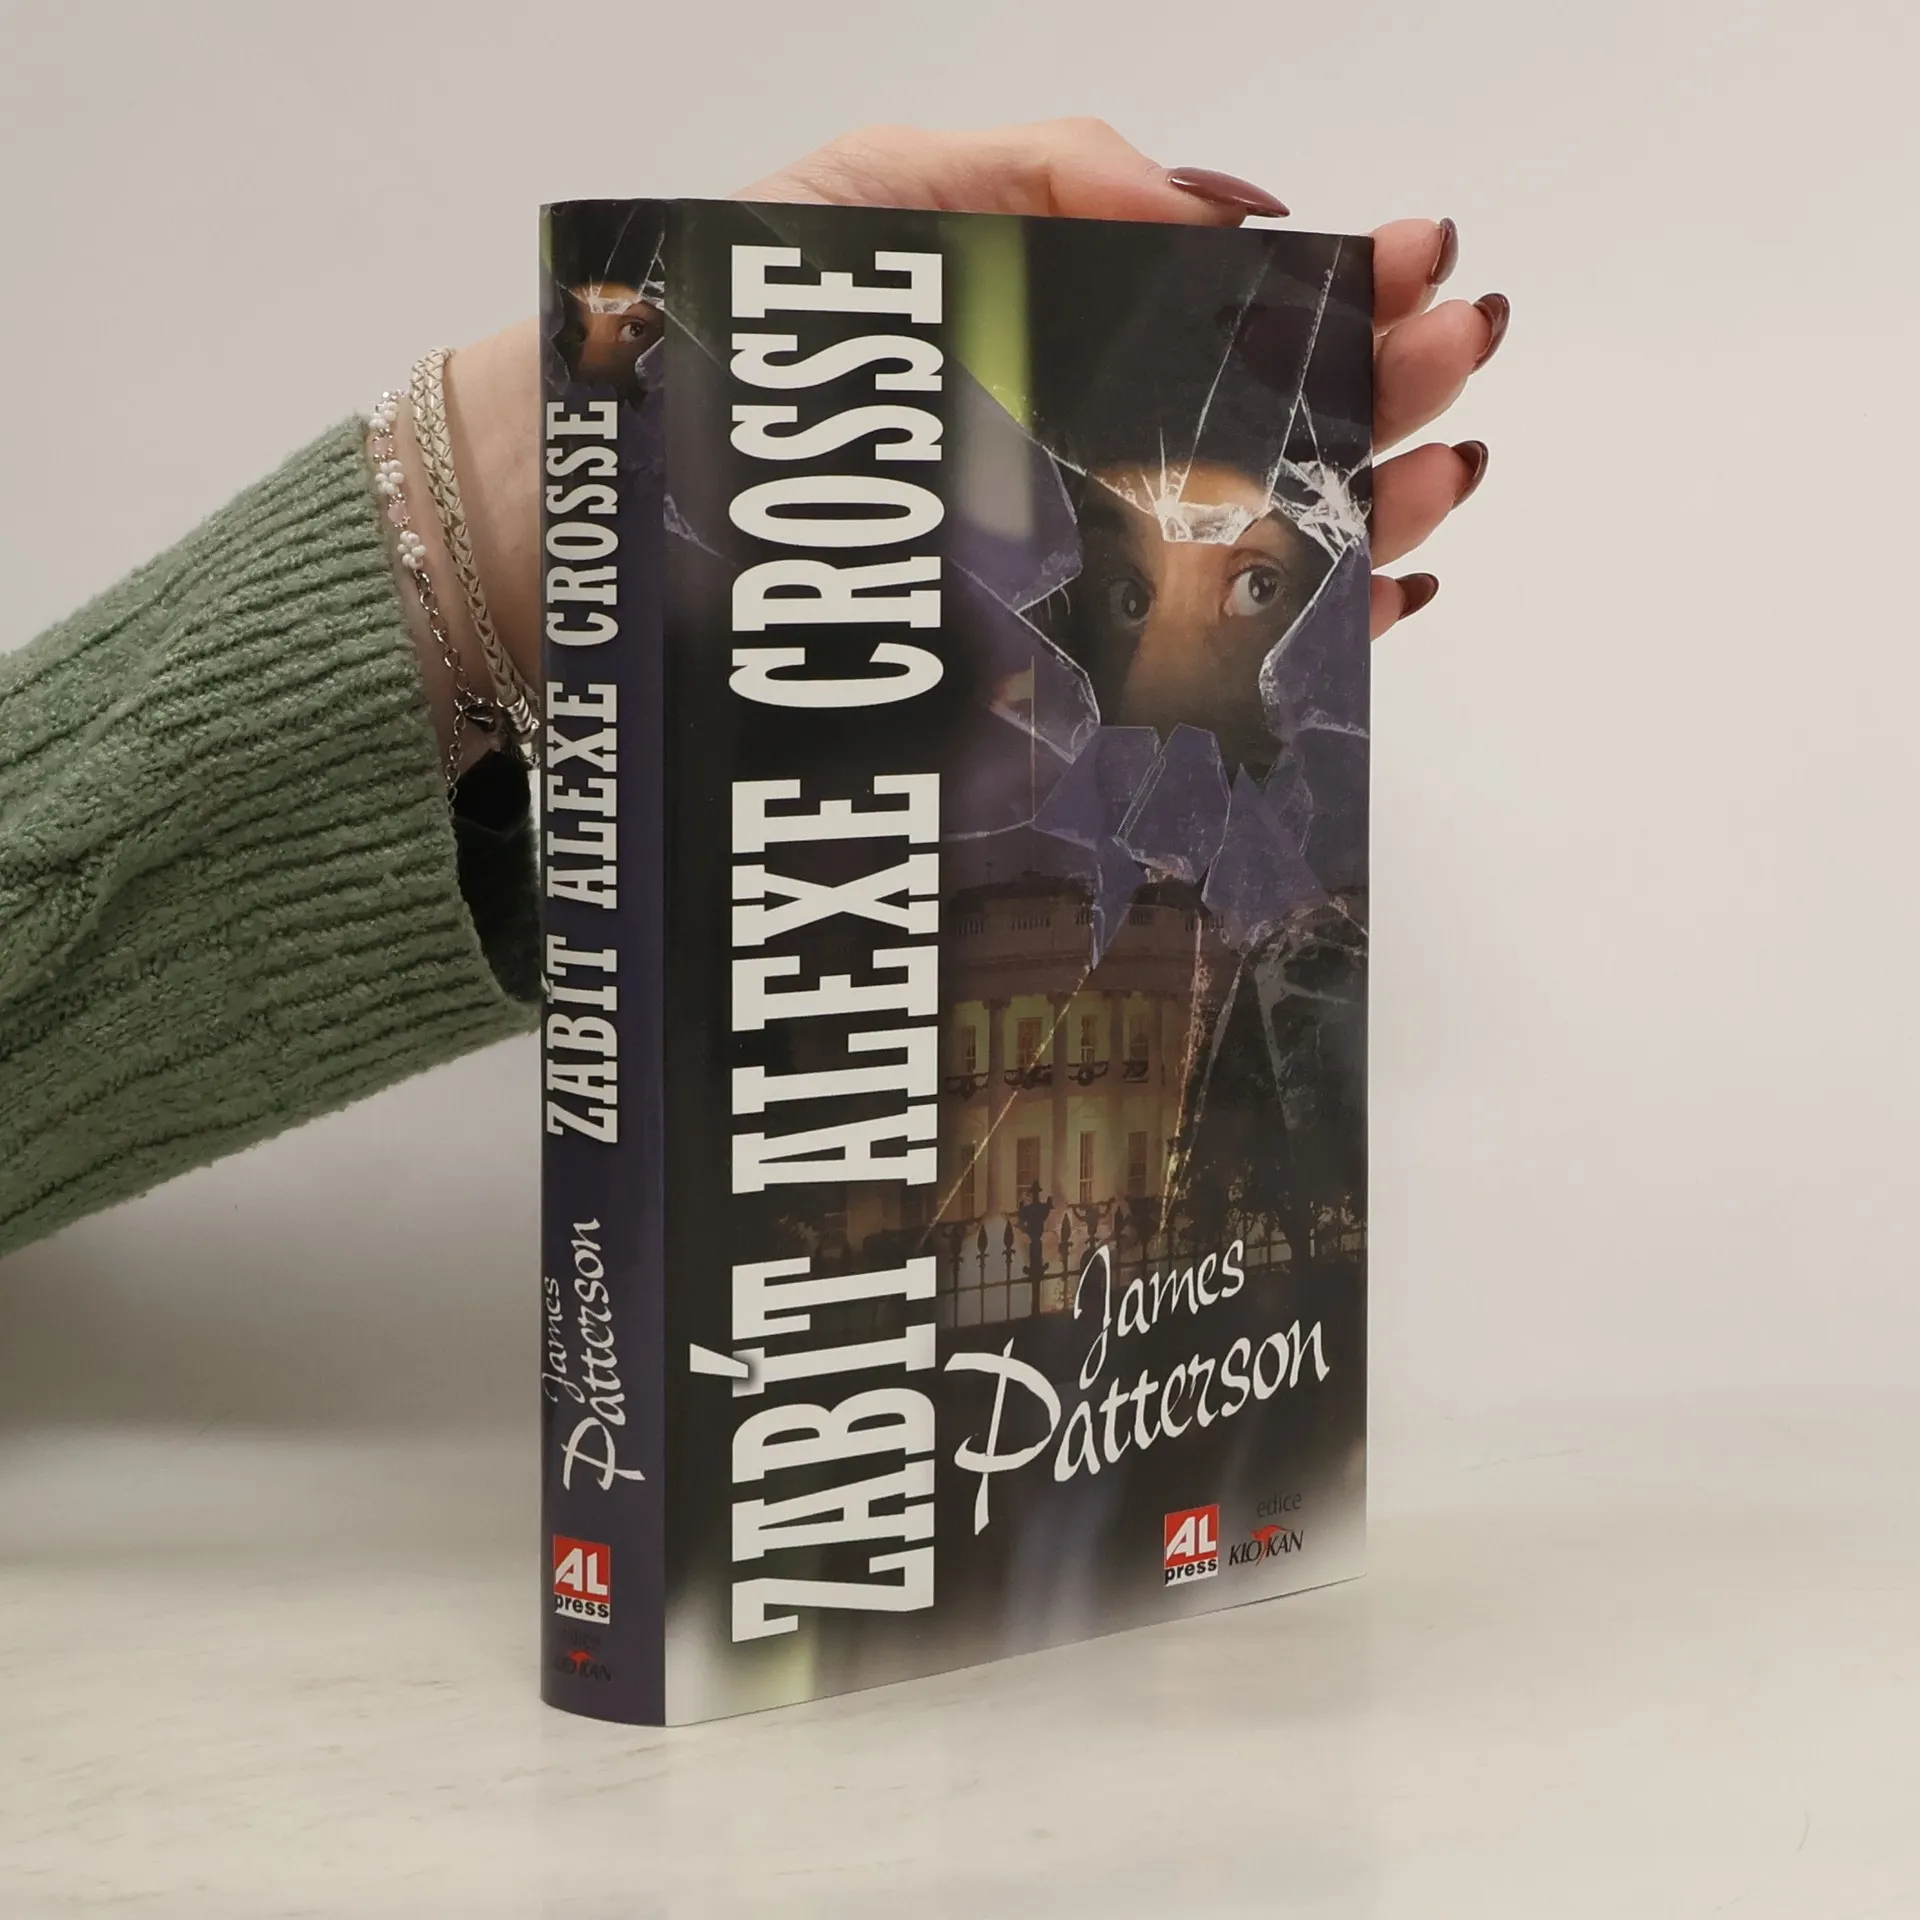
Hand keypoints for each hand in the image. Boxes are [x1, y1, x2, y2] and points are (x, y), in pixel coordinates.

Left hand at [740, 118, 1505, 637]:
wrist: (620, 487)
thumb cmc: (735, 333)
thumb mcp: (876, 189)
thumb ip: (1041, 170)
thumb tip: (1218, 208)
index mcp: (1072, 323)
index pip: (1238, 306)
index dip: (1341, 282)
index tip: (1416, 260)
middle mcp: (1095, 442)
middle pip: (1275, 420)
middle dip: (1381, 387)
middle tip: (1453, 352)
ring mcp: (1081, 556)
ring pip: (1263, 539)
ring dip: (1367, 506)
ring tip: (1431, 472)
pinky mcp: (1056, 660)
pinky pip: (1200, 653)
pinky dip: (1300, 630)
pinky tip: (1367, 597)